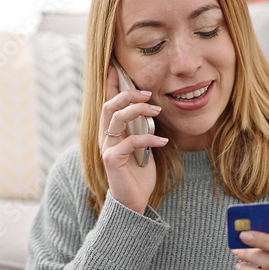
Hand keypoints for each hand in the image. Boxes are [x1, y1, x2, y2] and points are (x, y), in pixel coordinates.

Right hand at [100, 65, 167, 212]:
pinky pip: (129, 142)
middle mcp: (105, 137)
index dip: (111, 85)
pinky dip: (148, 138)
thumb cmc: (138, 174)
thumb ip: (143, 130)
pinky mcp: (112, 160)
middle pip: (109, 105)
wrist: (133, 202)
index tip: (115, 67)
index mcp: (111, 132)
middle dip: (128, 94)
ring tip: (157, 111)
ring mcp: (107, 148)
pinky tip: (163, 141)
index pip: (108, 103)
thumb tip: (153, 112)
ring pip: (117, 119)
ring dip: (138, 111)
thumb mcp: (143, 147)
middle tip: (148, 93)